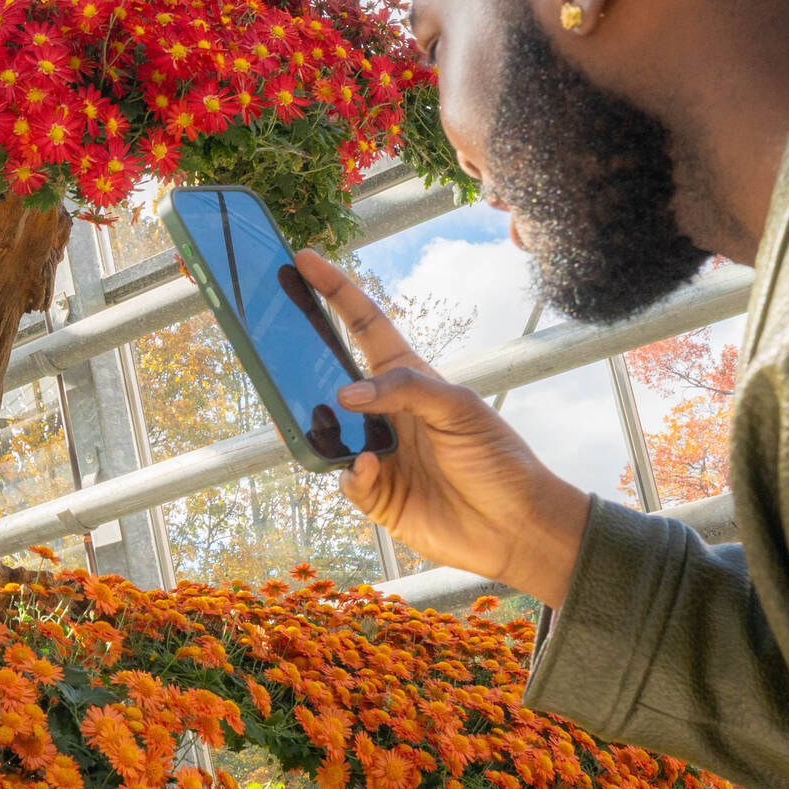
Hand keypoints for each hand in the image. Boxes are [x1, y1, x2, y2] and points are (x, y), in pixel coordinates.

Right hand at [294, 250, 592, 608]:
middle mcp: (386, 414)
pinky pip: (343, 479)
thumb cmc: (497, 459)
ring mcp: (377, 454)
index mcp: (409, 381)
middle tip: (273, 340)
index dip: (335, 292)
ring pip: (326, 432)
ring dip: (319, 426)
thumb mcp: (459, 409)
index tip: (304, 261)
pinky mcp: (375, 495)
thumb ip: (404, 390)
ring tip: (318, 419)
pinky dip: (351, 474)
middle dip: (301, 360)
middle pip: (330, 377)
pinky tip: (369, 471)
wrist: (516, 528)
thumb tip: (345, 394)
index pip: (363, 326)